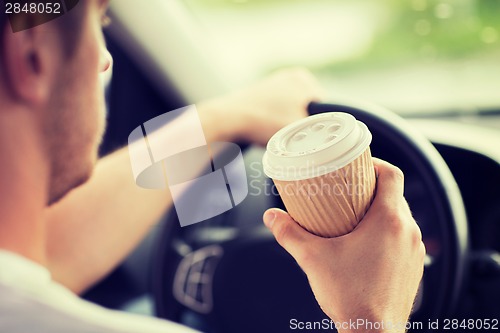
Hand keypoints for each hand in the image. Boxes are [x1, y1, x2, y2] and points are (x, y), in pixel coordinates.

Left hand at [198, 68, 324, 145]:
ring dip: (288, 123)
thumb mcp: (300, 129)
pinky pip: (277, 110)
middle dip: (302, 123)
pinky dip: (275, 120)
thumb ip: (320, 129)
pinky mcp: (260, 93)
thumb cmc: (264, 122)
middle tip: (292, 136)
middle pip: (308, 109)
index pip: (325, 108)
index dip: (319, 125)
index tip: (309, 136)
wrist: (228, 119)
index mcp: (304, 79)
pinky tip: (267, 128)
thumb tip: (331, 134)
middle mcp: (290, 76)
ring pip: (292, 111)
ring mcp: (274, 83)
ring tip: (277, 132)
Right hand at [262, 159, 424, 331]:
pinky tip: (366, 244)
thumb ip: (289, 234)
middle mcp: (407, 231)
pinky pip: (403, 237)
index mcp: (388, 221)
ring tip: (355, 217)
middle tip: (348, 191)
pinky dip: (388, 233)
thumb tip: (272, 218)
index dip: (376, 164)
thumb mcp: (313, 259)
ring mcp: (414, 250)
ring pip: (400, 217)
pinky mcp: (414, 266)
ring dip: (380, 212)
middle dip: (372, 189)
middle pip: (395, 195)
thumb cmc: (350, 297)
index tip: (359, 166)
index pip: (392, 175)